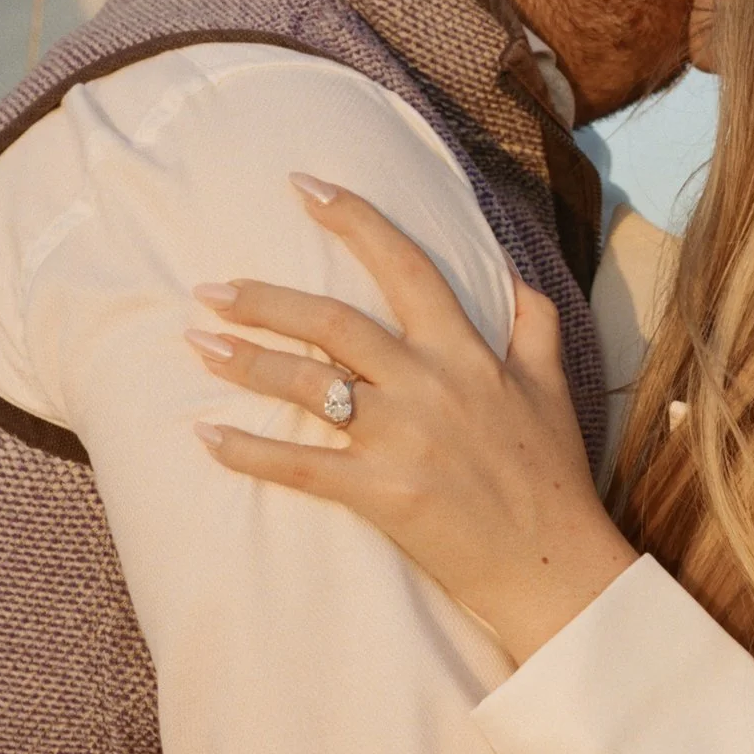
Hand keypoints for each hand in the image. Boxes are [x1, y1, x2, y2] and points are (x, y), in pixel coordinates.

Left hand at [187, 174, 638, 662]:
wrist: (556, 567)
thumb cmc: (552, 479)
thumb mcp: (554, 389)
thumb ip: (535, 326)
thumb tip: (518, 281)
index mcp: (468, 353)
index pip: (406, 266)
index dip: (353, 219)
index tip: (304, 186)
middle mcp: (430, 386)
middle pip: (332, 322)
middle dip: (264, 298)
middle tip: (210, 288)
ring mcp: (403, 440)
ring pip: (307, 385)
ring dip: (245, 360)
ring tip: (197, 343)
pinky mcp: (382, 494)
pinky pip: (299, 467)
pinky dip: (247, 451)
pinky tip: (206, 435)